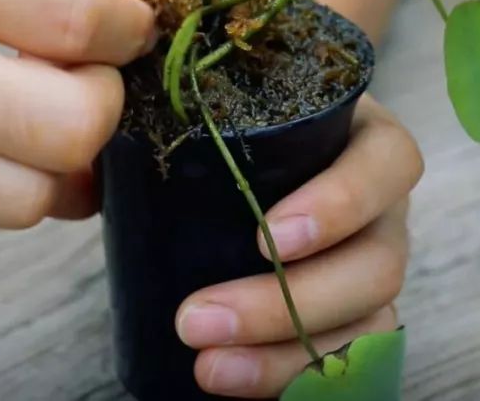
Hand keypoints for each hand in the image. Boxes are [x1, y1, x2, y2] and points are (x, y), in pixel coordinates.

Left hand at [174, 96, 422, 396]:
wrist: (235, 169)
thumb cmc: (233, 131)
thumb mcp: (219, 107)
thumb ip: (172, 106)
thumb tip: (92, 150)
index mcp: (364, 140)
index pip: (387, 163)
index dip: (341, 203)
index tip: (266, 237)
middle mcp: (383, 209)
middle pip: (377, 263)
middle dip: (289, 302)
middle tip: (198, 319)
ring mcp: (375, 268)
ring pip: (368, 323)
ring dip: (286, 355)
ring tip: (207, 367)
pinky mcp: (357, 319)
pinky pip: (348, 363)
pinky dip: (293, 378)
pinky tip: (235, 380)